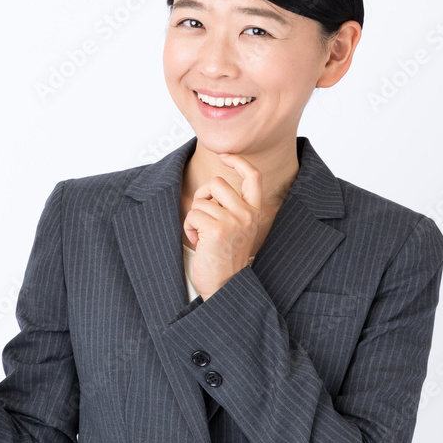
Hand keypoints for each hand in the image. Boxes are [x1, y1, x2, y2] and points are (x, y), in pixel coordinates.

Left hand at [182, 154, 261, 299]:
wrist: (226, 286)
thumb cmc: (224, 258)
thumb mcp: (236, 229)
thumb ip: (230, 208)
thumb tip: (210, 188)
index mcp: (254, 212)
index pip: (253, 177)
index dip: (239, 161)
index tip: (225, 156)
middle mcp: (247, 214)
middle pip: (217, 183)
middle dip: (202, 196)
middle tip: (201, 215)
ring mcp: (234, 221)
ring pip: (201, 200)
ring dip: (194, 217)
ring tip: (201, 235)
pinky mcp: (217, 229)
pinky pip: (192, 214)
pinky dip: (188, 227)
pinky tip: (197, 241)